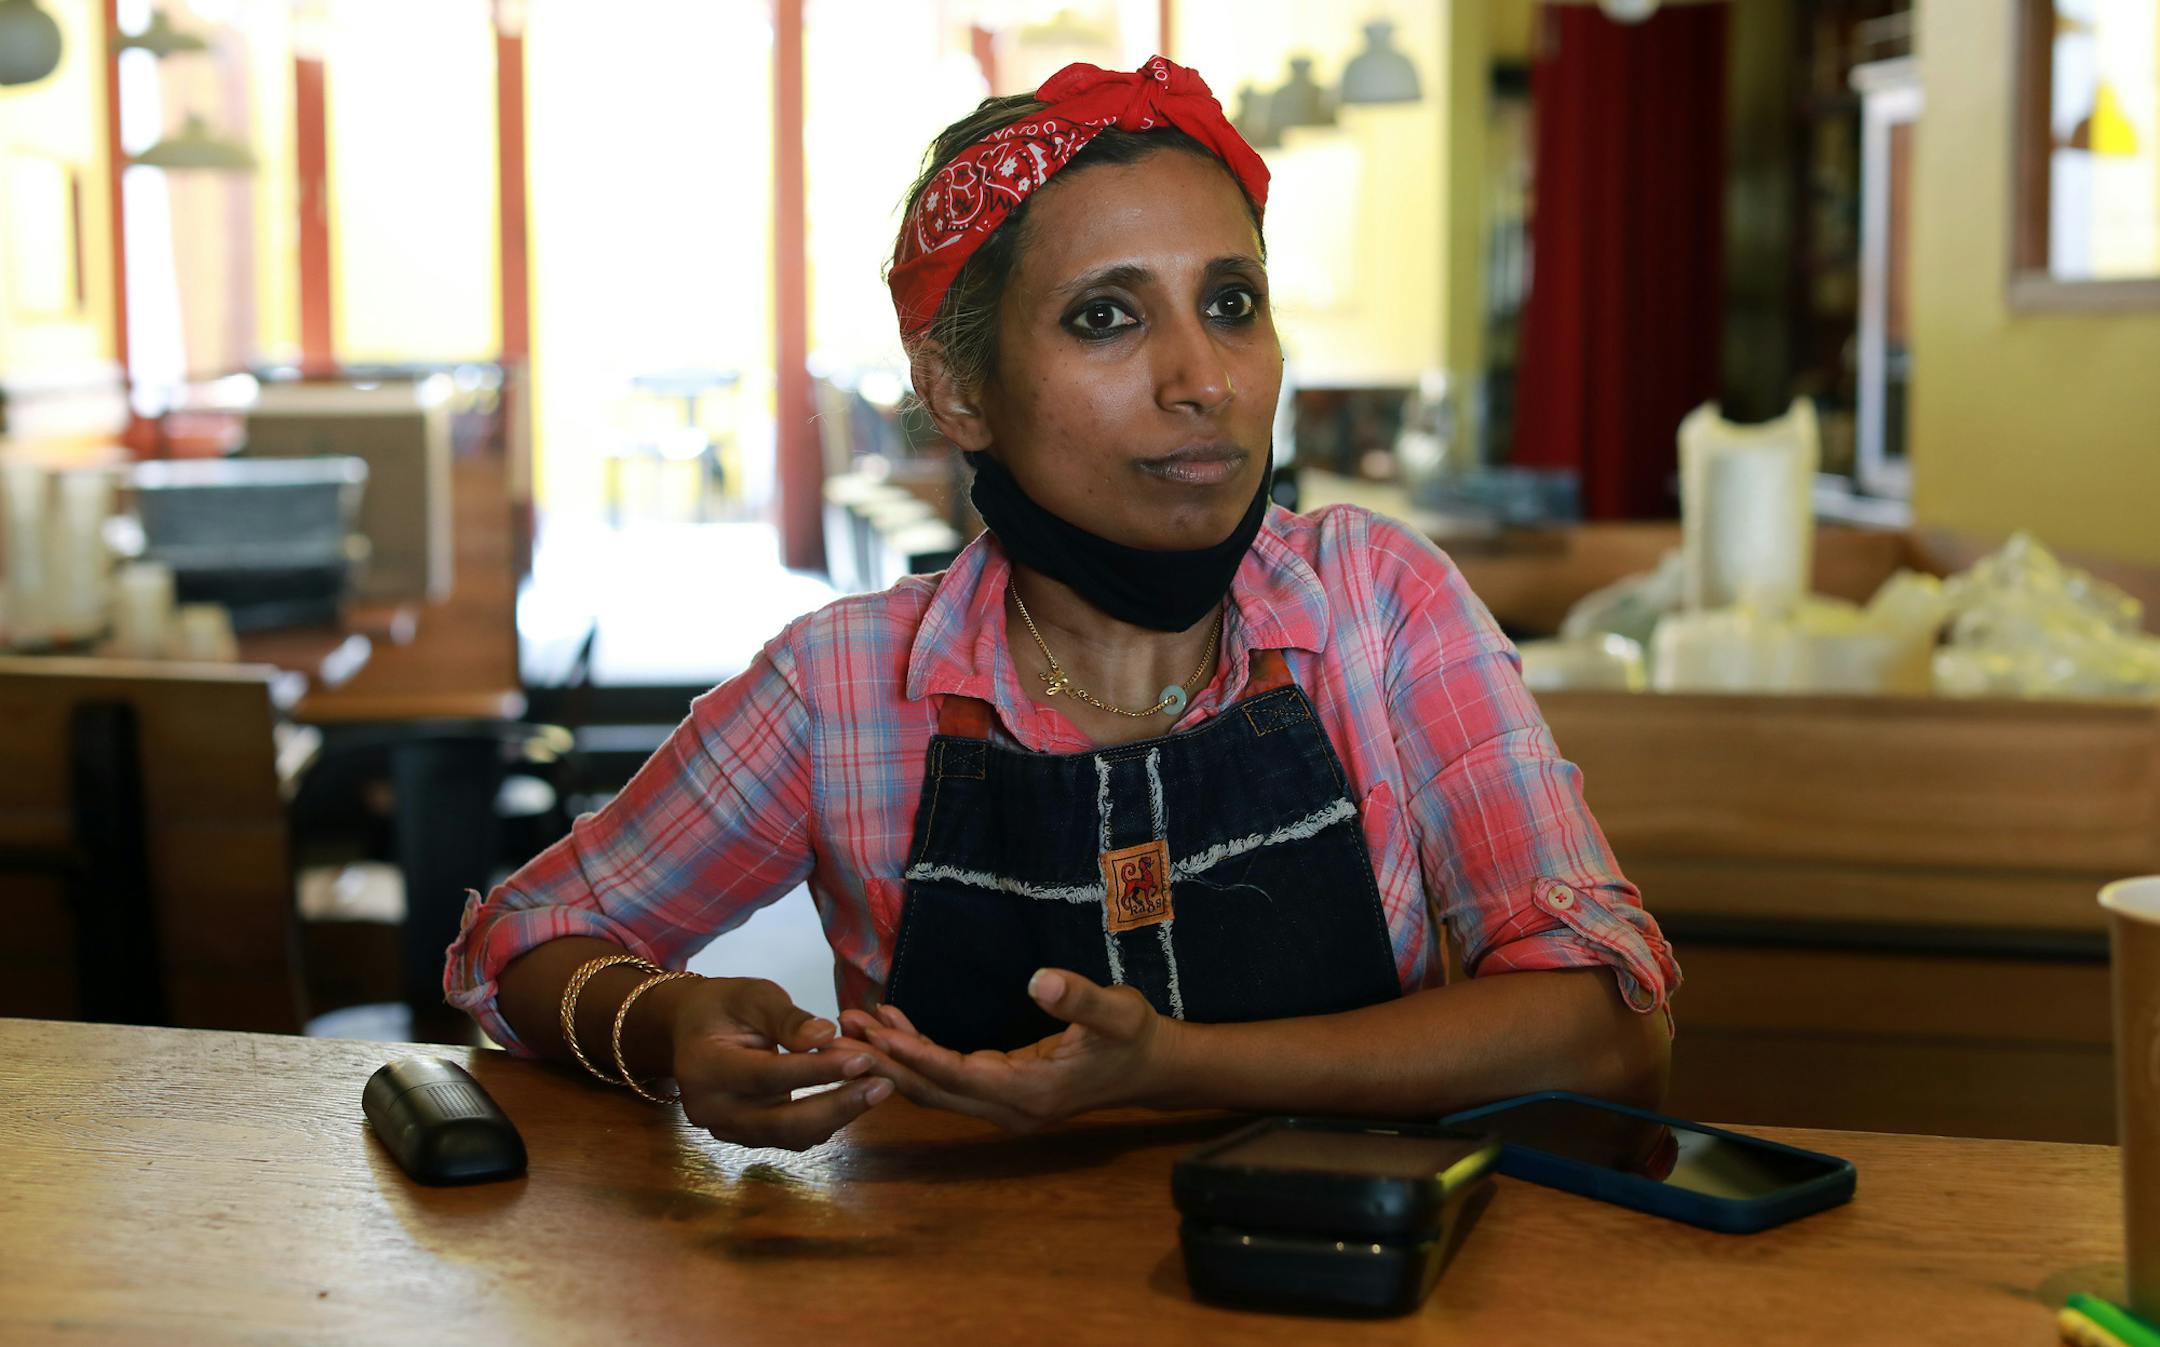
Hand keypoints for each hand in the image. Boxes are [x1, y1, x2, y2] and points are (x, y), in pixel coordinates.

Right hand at [670, 976, 892, 1150]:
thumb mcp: (753, 996)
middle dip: (837, 1105)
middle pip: (782, 1121)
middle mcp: (710, 1110)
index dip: (817, 1071)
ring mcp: (726, 1130)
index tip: (863, 1058)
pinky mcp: (745, 1137)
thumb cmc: (724, 1005)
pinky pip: (790, 1136)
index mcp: (704, 1069)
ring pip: (790, 1135)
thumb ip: (787, 1019)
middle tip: (883, 1085)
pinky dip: (825, 1119)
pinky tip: (855, 1096)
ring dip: (838, 1115)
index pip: (769, 1076)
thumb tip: (826, 1035)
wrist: (691, 1029)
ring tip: (878, 1089)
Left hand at [837, 968, 1171, 1133]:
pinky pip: (948, 1080)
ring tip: (852, 1025)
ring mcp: (1003, 1106)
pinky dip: (917, 1056)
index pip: (960, 1076)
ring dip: (893, 1060)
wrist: (1151, 1068)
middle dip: (884, 1061)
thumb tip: (1042, 980)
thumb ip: (1080, 998)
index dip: (916, 1056)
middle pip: (933, 1091)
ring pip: (934, 1089)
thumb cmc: (1134, 1036)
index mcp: (1031, 1092)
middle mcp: (1009, 1109)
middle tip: (840, 1031)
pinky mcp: (1001, 1094)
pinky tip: (893, 1028)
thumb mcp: (1117, 1011)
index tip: (876, 1034)